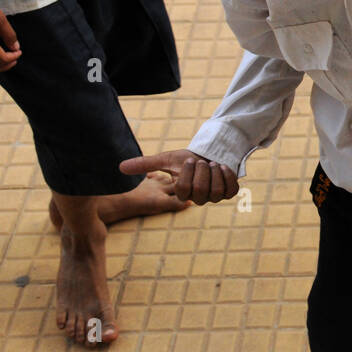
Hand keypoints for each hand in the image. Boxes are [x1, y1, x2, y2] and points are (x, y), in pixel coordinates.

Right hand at [120, 150, 238, 203]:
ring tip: (212, 163)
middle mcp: (199, 199)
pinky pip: (231, 189)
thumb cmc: (188, 158)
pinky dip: (228, 175)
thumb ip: (146, 164)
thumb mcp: (167, 159)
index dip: (188, 173)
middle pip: (201, 191)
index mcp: (184, 194)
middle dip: (202, 170)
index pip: (184, 191)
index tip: (190, 160)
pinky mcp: (229, 192)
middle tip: (202, 162)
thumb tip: (120, 167)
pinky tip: (222, 167)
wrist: (210, 153)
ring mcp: (215, 197)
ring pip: (216, 191)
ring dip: (215, 172)